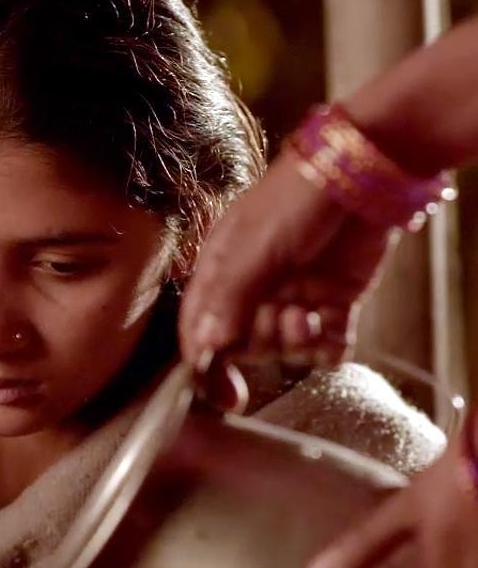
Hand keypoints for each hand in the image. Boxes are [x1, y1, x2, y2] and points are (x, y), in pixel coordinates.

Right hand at [179, 150, 390, 368]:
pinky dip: (329, 346)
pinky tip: (333, 327)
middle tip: (282, 318)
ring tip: (308, 316)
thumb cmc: (297, 199)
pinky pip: (325, 346)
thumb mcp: (254, 247)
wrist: (366, 172)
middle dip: (263, 342)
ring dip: (297, 342)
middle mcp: (253, 288)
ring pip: (286, 349)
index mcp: (221, 271)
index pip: (201, 329)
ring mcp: (294, 296)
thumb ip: (230, 299)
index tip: (224, 395)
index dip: (208, 364)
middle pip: (245, 344)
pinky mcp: (333, 301)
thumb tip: (205, 350)